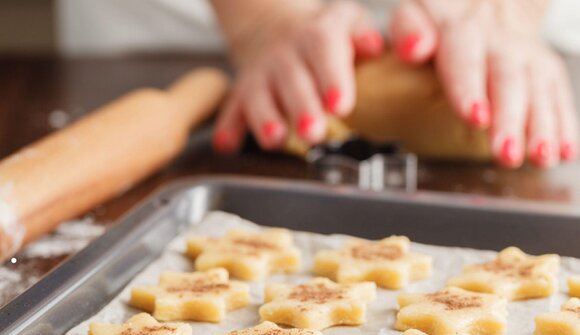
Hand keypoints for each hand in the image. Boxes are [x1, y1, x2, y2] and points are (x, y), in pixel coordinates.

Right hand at [212, 0, 383, 152]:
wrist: (272, 28)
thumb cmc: (320, 38)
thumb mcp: (346, 22)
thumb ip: (362, 34)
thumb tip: (374, 47)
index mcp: (316, 37)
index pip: (323, 52)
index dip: (332, 78)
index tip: (340, 105)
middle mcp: (284, 56)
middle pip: (291, 81)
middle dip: (302, 108)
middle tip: (314, 133)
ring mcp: (260, 75)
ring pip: (258, 97)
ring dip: (265, 119)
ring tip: (276, 139)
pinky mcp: (240, 93)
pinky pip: (231, 110)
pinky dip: (228, 128)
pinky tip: (227, 145)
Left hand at [390, 0, 578, 167]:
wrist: (483, 3)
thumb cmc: (440, 19)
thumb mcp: (415, 14)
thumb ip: (409, 30)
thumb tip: (414, 49)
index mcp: (461, 29)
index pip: (466, 59)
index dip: (470, 89)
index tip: (475, 117)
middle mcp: (499, 41)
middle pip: (507, 80)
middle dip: (509, 120)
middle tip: (506, 153)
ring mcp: (525, 55)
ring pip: (537, 90)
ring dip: (541, 128)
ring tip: (540, 158)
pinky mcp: (544, 69)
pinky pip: (557, 95)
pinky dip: (564, 125)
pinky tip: (565, 150)